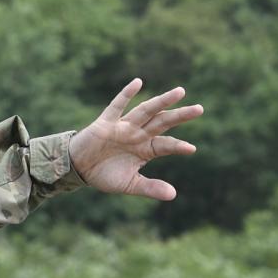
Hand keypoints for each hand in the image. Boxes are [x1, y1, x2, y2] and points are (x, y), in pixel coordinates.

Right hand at [68, 80, 203, 201]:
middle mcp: (137, 134)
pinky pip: (117, 106)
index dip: (178, 146)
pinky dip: (127, 94)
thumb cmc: (104, 174)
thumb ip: (150, 188)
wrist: (77, 168)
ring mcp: (123, 127)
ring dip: (162, 102)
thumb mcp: (129, 184)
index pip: (166, 144)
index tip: (192, 149)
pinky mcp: (106, 123)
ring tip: (180, 92)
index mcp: (145, 149)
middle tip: (200, 109)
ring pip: (146, 111)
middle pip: (162, 122)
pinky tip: (138, 82)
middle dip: (180, 116)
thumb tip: (173, 195)